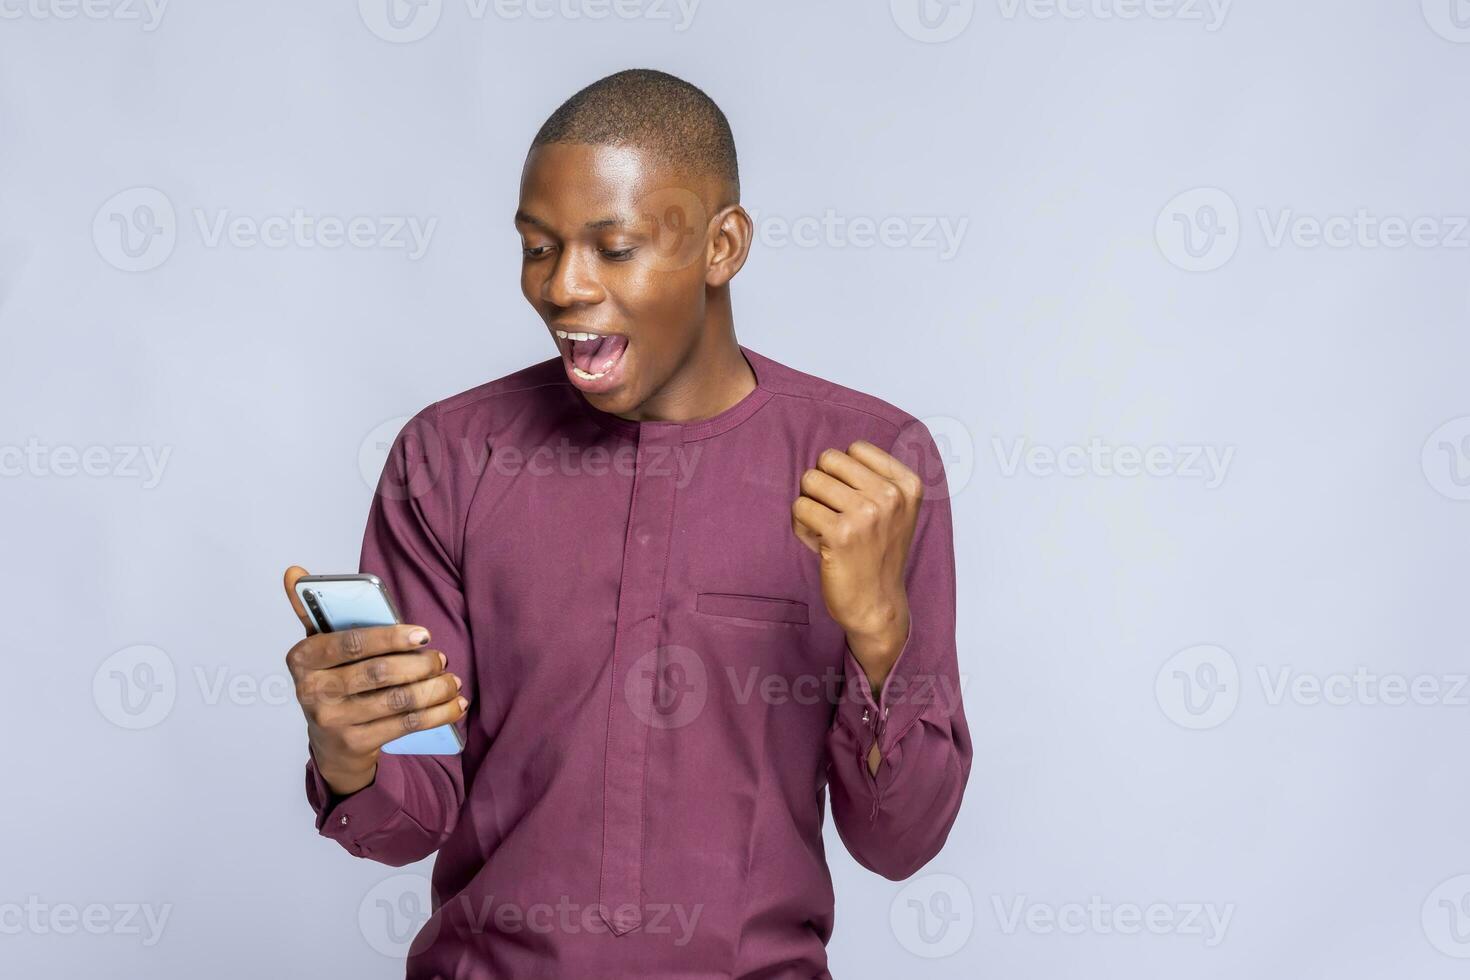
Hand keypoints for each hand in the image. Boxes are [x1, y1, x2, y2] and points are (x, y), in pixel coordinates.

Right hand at [283, 565, 466, 796]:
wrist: (330, 744)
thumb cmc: (332, 682)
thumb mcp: (319, 648)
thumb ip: (311, 610)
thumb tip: (293, 572)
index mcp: (303, 658)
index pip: (350, 643)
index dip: (390, 637)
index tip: (424, 634)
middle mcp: (312, 691)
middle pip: (379, 673)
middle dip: (419, 664)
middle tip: (442, 657)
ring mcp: (333, 721)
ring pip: (397, 700)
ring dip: (434, 689)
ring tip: (452, 680)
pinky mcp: (355, 744)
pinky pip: (406, 725)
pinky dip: (437, 714)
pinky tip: (455, 704)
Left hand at [791, 440, 922, 691]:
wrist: (877, 604)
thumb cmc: (878, 554)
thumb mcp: (896, 510)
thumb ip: (874, 477)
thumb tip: (830, 452)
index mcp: (907, 485)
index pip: (855, 448)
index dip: (843, 473)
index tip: (853, 500)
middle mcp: (891, 496)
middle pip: (829, 459)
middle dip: (823, 485)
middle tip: (834, 514)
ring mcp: (866, 514)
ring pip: (810, 480)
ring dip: (810, 504)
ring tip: (825, 528)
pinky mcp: (840, 534)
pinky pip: (800, 507)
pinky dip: (801, 525)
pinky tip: (818, 543)